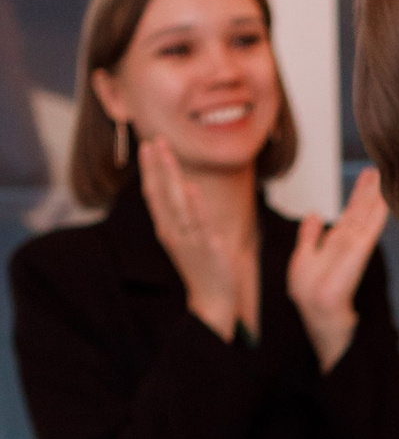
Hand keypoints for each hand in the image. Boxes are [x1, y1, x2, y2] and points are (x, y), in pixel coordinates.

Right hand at [140, 138, 257, 341]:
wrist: (212, 299)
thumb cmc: (199, 264)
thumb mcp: (183, 237)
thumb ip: (178, 214)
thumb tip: (178, 186)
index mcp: (166, 228)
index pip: (154, 194)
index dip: (150, 169)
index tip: (147, 146)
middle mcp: (173, 232)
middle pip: (161, 194)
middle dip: (157, 166)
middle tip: (154, 139)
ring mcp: (190, 240)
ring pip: (178, 204)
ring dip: (172, 177)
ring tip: (168, 153)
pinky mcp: (208, 249)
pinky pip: (200, 224)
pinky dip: (195, 206)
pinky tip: (191, 188)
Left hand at [287, 167, 387, 372]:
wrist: (318, 316)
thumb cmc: (310, 298)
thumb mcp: (302, 260)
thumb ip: (309, 237)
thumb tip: (315, 215)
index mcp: (336, 246)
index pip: (350, 215)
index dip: (358, 196)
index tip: (368, 177)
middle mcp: (348, 245)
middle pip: (360, 211)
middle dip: (369, 190)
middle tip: (379, 168)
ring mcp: (354, 248)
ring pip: (366, 215)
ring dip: (375, 195)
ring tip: (383, 175)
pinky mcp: (358, 254)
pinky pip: (369, 227)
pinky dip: (378, 212)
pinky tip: (385, 198)